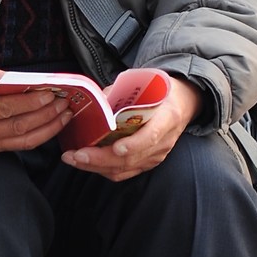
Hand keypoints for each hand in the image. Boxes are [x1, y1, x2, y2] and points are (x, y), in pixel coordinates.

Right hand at [0, 65, 70, 153]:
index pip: (7, 108)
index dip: (32, 101)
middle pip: (20, 127)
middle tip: (65, 101)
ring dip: (48, 128)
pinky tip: (51, 125)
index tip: (51, 92)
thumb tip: (18, 80)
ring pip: (23, 141)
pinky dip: (38, 136)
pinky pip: (18, 145)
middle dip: (47, 115)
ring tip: (65, 114)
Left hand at [61, 75, 202, 181]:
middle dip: (101, 159)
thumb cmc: (161, 91)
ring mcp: (157, 155)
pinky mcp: (148, 163)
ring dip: (96, 166)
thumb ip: (122, 93)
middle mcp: (164, 141)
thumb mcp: (148, 84)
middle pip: (132, 158)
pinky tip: (86, 162)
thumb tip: (94, 100)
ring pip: (125, 168)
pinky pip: (124, 172)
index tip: (116, 148)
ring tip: (73, 159)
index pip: (151, 136)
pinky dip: (103, 169)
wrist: (183, 104)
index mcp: (167, 117)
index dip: (133, 145)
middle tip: (77, 154)